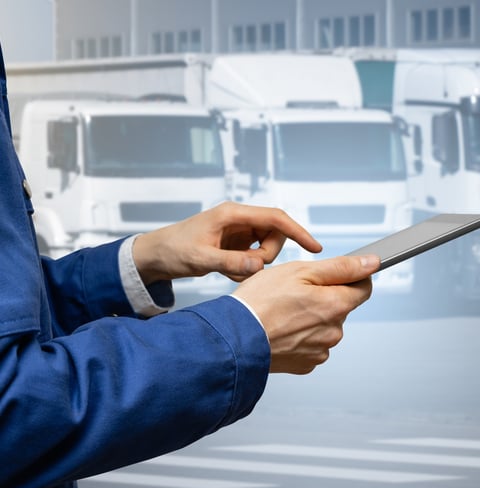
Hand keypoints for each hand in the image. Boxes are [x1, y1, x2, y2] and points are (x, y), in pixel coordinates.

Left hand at [132, 202, 321, 283]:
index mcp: (233, 214)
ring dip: (254, 264)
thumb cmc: (173, 250)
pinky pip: (255, 258)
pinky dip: (246, 269)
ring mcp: (239, 232)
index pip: (276, 218)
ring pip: (266, 249)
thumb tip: (259, 265)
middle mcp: (239, 220)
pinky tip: (227, 272)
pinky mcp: (237, 244)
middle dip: (266, 256)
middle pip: (274, 236)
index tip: (314, 247)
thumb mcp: (201, 259)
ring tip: (229, 271)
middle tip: (245, 268)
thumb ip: (231, 262)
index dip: (298, 232)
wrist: (155, 256)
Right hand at [232, 254, 379, 374]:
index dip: (351, 277)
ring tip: (283, 312)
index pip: (363, 288)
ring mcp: (320, 350)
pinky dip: (300, 336)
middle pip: (340, 307)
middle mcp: (334, 331)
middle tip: (294, 293)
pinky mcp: (306, 363)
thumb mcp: (300, 271)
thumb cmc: (260, 302)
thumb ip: (340, 267)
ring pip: (324, 326)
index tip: (336, 274)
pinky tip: (282, 329)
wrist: (233, 339)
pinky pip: (311, 344)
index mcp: (336, 306)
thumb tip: (371, 264)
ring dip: (310, 318)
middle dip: (324, 297)